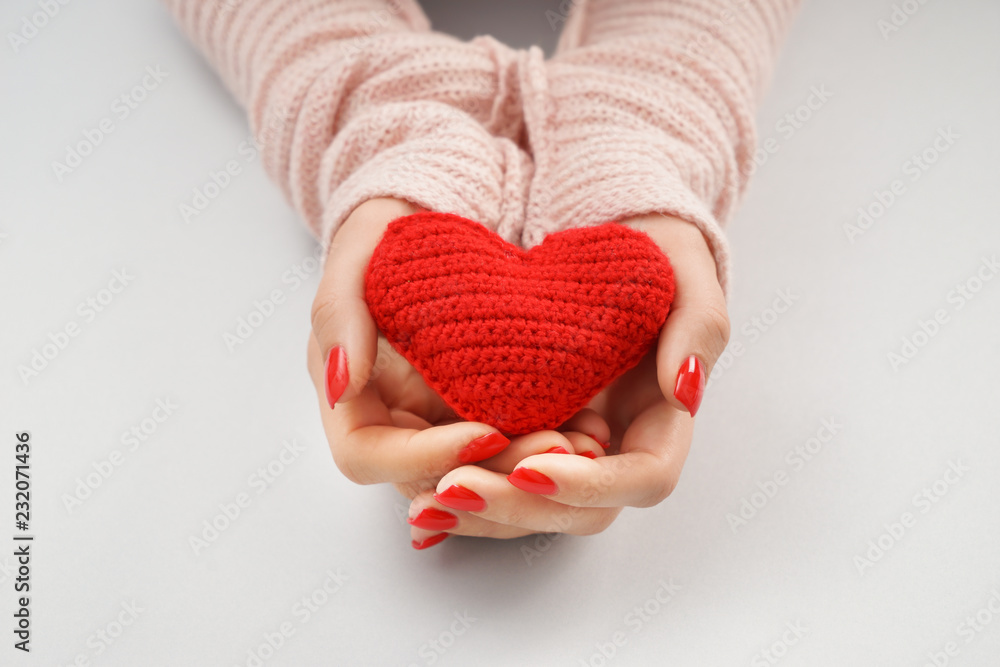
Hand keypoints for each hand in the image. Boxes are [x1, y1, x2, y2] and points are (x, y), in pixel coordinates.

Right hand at [307, 198, 613, 546]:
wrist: (440, 219)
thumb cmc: (391, 231)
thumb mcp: (359, 251)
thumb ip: (338, 313)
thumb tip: (339, 384)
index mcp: (350, 398)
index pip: (368, 457)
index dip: (424, 457)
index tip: (487, 432)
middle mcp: (393, 422)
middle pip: (432, 478)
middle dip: (493, 471)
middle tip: (556, 447)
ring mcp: (441, 423)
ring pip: (480, 472)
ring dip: (528, 467)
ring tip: (585, 443)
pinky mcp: (487, 411)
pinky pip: (515, 444)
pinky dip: (550, 444)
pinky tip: (592, 428)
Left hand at [404, 214, 729, 541]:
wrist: (605, 237)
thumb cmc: (653, 251)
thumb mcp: (686, 268)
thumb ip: (698, 325)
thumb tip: (685, 390)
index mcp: (662, 420)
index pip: (642, 479)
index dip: (591, 484)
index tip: (532, 465)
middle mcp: (616, 447)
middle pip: (578, 510)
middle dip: (518, 506)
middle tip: (455, 488)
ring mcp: (570, 448)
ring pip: (535, 509)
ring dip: (483, 514)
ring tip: (424, 503)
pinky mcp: (527, 435)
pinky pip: (500, 483)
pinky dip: (466, 495)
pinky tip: (419, 496)